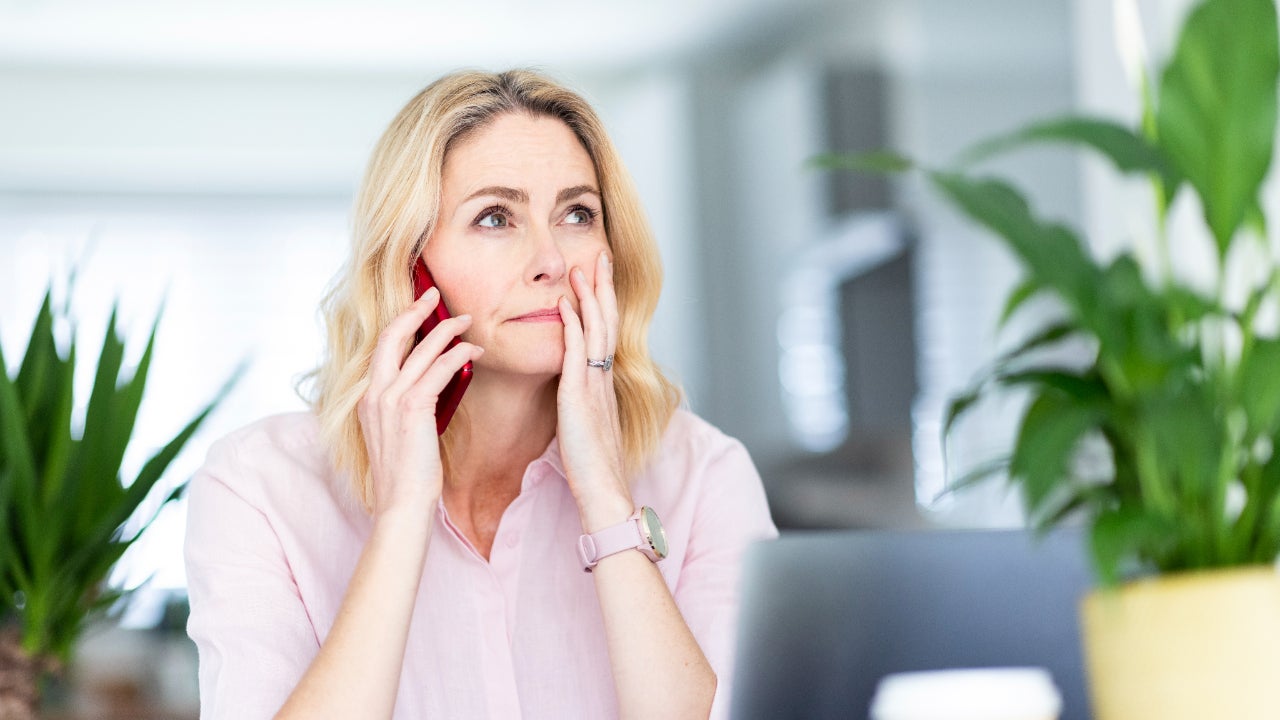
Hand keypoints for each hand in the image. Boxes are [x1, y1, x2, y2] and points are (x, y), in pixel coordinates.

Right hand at [357, 286, 483, 521]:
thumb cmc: (407, 475)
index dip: (399, 322)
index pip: (381, 348)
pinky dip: (458, 356)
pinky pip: (438, 370)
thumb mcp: (399, 434)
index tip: (417, 306)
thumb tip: (432, 384)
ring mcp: (389, 400)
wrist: (401, 505)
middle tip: (434, 293)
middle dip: (415, 309)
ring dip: (447, 330)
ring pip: (420, 349)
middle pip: (392, 335)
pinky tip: (474, 352)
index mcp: (366, 399)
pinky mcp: (412, 408)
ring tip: (467, 321)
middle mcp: (373, 394)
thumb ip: (406, 406)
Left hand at [557, 251, 634, 532]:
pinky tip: (568, 305)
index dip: (604, 305)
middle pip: (607, 323)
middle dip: (603, 288)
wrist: (603, 492)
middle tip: (600, 257)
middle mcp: (603, 380)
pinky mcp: (579, 397)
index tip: (599, 278)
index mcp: (604, 386)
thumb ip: (583, 407)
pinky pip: (577, 353)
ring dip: (591, 296)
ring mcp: (594, 386)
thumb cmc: (592, 469)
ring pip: (596, 330)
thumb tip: (574, 396)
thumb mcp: (587, 428)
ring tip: (585, 266)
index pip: (606, 334)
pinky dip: (575, 326)